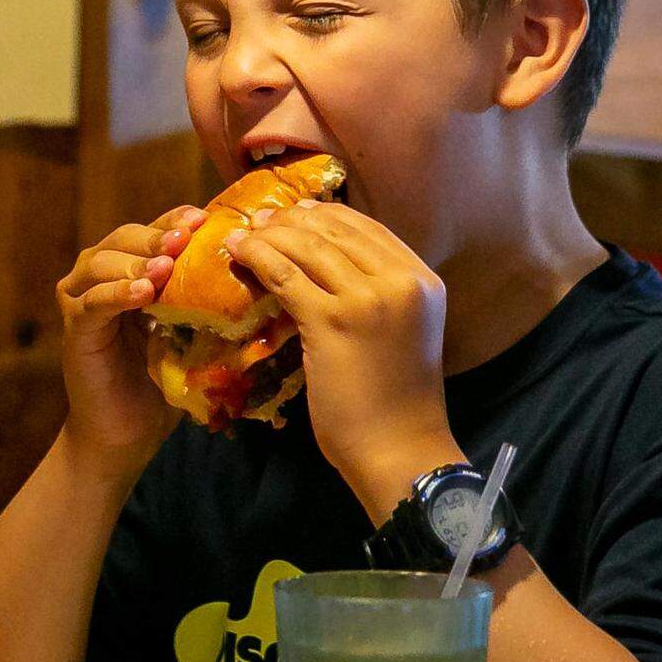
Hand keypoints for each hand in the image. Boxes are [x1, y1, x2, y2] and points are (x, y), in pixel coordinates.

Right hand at [55, 204, 206, 464]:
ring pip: (103, 263)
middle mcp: (100, 274)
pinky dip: (116, 294)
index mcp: (132, 268)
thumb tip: (253, 269)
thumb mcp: (188, 328)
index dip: (175, 220)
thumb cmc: (165, 376)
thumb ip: (202, 296)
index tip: (203, 218)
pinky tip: (141, 294)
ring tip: (164, 266)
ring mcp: (82, 299)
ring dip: (136, 262)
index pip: (154, 230)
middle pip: (125, 238)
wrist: (128, 428)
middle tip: (184, 237)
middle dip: (156, 235)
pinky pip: (93, 303)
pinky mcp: (74, 329)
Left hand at [225, 200, 461, 514]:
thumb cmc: (399, 401)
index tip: (295, 213)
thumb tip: (329, 264)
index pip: (368, 227)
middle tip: (261, 220)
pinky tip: (238, 253)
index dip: (325, 215)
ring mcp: (368, 299)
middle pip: (336, 229)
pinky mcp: (332, 322)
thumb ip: (382, 294)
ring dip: (269, 234)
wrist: (400, 448)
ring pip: (308, 246)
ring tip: (244, 235)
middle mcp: (401, 281)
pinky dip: (258, 257)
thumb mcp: (403, 332)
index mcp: (423, 280)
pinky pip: (286, 275)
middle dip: (292, 219)